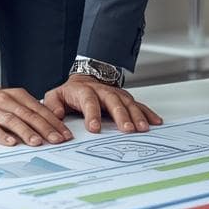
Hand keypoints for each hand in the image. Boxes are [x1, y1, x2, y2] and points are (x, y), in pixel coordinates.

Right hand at [0, 78, 73, 145]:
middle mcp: (5, 101)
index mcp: (16, 96)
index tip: (65, 134)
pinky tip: (10, 143)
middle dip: (45, 128)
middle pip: (29, 115)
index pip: (39, 109)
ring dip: (26, 132)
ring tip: (37, 142)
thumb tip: (50, 125)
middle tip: (58, 140)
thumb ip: (26, 110)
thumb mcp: (10, 99)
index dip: (54, 122)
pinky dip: (1, 136)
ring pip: (11, 120)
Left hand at [44, 77, 162, 133]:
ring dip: (136, 115)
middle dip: (121, 115)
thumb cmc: (71, 92)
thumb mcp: (56, 96)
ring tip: (142, 129)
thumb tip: (57, 115)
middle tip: (126, 129)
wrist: (86, 78)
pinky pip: (138, 105)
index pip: (88, 101)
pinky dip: (148, 113)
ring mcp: (116, 94)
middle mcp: (103, 91)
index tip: (94, 128)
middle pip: (113, 101)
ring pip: (128, 103)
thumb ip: (53, 105)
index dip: (92, 114)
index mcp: (84, 91)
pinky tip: (155, 122)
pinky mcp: (125, 98)